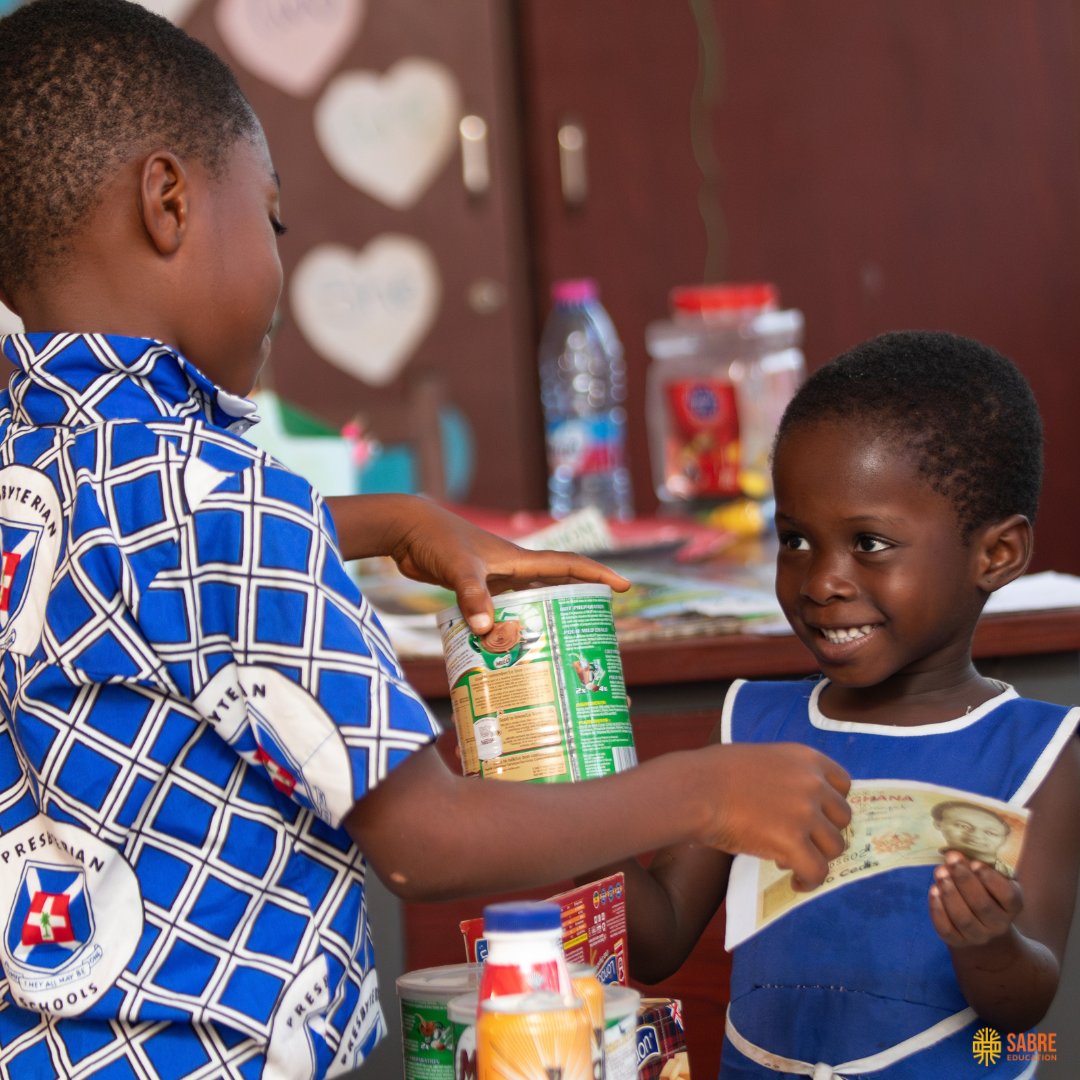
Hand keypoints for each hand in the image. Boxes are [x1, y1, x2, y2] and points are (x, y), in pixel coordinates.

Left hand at [387, 501, 629, 632]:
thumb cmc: (437, 539)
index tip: (625, 585)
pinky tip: (508, 647)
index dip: (597, 574)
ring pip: (528, 601)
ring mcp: (493, 578)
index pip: (568, 565)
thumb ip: (473, 597)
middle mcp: (511, 568)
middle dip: (577, 603)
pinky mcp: (475, 588)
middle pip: (555, 586)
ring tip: (559, 647)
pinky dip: (509, 626)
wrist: (407, 529)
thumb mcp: (458, 568)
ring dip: (542, 619)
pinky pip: (502, 610)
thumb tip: (488, 630)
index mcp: (518, 559)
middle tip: (596, 628)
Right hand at [696, 742, 850, 889]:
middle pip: (843, 817)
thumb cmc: (715, 773)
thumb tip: (790, 802)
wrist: (696, 789)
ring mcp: (806, 813)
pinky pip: (818, 871)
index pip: (844, 783)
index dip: (832, 804)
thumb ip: (785, 775)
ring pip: (835, 846)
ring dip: (817, 856)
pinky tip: (796, 882)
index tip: (818, 816)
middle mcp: (813, 783)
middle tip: (802, 841)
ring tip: (794, 862)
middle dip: (824, 832)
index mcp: (805, 758)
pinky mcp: (793, 842)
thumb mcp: (761, 759)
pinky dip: (809, 881)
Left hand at [929, 852, 1023, 946]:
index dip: (991, 880)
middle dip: (964, 880)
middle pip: (982, 905)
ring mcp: (979, 936)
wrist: (981, 923)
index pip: (1007, 896)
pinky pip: (947, 929)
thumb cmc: (985, 890)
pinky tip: (933, 891)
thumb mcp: (989, 877)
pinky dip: (938, 910)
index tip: (975, 864)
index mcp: (1012, 906)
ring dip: (950, 894)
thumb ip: (976, 866)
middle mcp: (999, 924)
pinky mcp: (958, 941)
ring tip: (940, 873)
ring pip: (963, 918)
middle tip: (951, 861)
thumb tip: (954, 855)